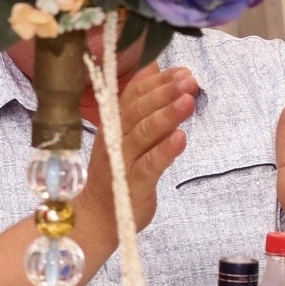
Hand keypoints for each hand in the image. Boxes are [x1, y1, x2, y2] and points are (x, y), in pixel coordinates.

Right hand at [76, 63, 196, 239]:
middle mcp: (115, 138)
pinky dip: (164, 151)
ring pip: (143, 133)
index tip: (181, 71)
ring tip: (188, 101)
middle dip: (164, 93)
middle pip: (137, 110)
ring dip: (165, 115)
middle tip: (189, 80)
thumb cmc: (116, 172)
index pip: (132, 95)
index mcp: (114, 124)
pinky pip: (149, 165)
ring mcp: (122, 161)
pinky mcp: (132, 184)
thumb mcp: (125, 134)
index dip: (156, 81)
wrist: (95, 215)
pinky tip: (181, 139)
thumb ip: (139, 103)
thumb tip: (152, 69)